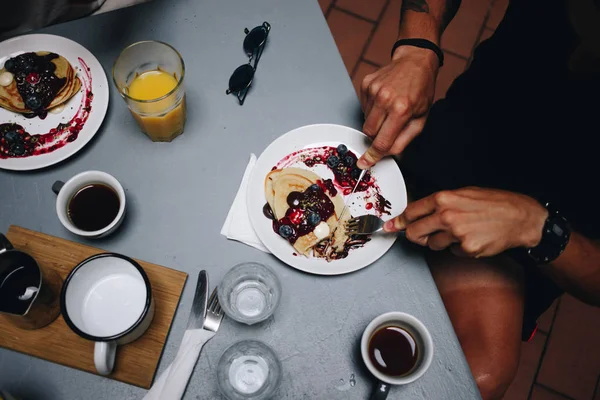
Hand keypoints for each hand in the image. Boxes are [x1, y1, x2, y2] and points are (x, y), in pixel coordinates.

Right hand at [357, 45, 438, 168]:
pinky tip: (383, 100)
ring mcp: (374, 90)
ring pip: (365, 120)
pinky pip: (363, 107)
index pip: (382, 141)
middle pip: (369, 132)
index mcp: (401, 110)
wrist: (415, 61)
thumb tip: (389, 155)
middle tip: (388, 128)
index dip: (373, 156)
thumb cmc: (421, 90)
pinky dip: (372, 109)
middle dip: (376, 136)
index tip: (364, 163)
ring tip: (388, 110)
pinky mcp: (366, 85)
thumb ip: (404, 140)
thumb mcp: (421, 118)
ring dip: (375, 122)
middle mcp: (385, 99)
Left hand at [383, 187, 548, 257]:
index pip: (411, 211)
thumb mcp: (465, 193)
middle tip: (423, 235)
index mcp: (444, 198)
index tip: (392, 226)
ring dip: (440, 242)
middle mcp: (447, 215)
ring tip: (459, 232)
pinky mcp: (467, 248)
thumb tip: (419, 211)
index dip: (400, 221)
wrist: (521, 218)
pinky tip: (471, 238)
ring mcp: (456, 233)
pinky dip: (458, 248)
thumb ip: (441, 202)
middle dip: (415, 236)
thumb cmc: (495, 203)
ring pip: (433, 245)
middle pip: (414, 233)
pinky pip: (452, 252)